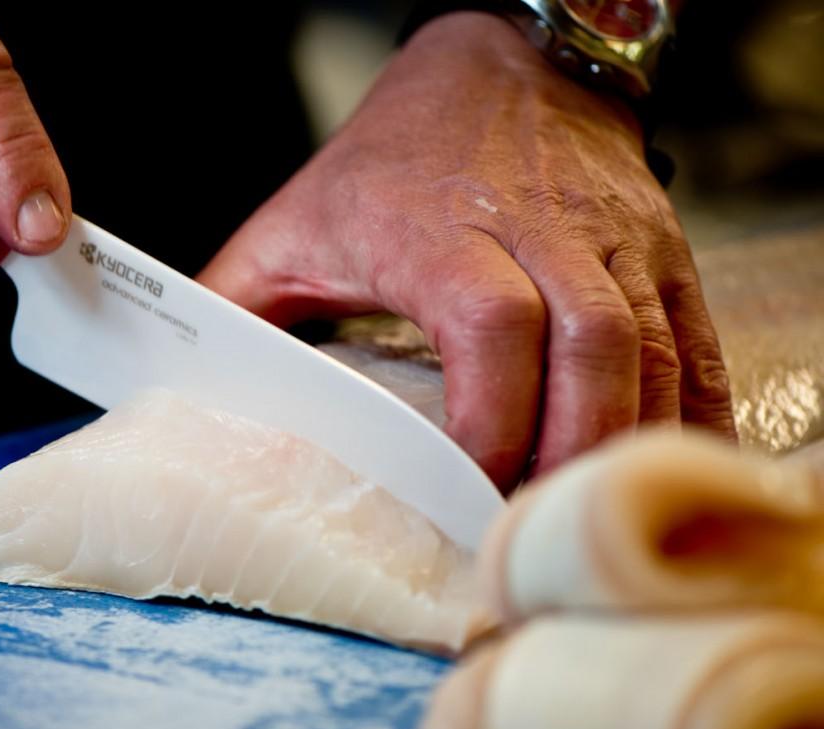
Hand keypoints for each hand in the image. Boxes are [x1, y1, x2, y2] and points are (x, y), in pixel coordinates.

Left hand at [198, 11, 734, 489]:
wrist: (503, 62)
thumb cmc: (392, 158)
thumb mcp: (294, 224)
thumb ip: (233, 303)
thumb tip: (170, 381)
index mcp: (441, 230)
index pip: (489, 328)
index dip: (489, 418)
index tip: (464, 487)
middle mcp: (542, 232)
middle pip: (590, 349)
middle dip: (566, 454)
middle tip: (525, 530)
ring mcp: (614, 241)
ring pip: (650, 352)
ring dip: (620, 445)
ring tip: (577, 515)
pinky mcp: (661, 251)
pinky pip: (693, 342)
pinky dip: (686, 413)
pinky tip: (649, 467)